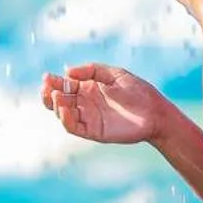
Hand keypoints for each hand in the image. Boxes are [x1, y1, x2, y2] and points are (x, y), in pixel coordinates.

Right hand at [40, 62, 170, 145]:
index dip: (53, 82)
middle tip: (46, 87)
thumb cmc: (138, 91)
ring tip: (56, 96)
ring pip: (62, 113)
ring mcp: (88, 117)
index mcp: (87, 88)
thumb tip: (67, 72)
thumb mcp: (115, 74)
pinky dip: (65, 119)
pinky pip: (74, 127)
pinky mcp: (93, 131)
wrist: (156, 113)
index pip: (64, 85)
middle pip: (58, 100)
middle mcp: (84, 103)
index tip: (47, 77)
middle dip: (48, 93)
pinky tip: (64, 109)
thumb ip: (92, 71)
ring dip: (55, 105)